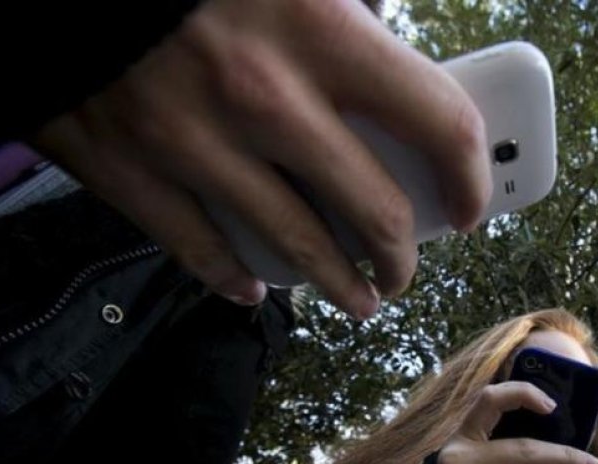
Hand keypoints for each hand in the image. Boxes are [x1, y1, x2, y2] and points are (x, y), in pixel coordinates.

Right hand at [32, 0, 491, 316]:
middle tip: (407, 264)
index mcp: (322, 29)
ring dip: (343, 286)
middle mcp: (267, 96)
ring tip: (362, 299)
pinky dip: (235, 278)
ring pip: (297, 247)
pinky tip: (256, 288)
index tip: (471, 204)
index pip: (440, 124)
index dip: (471, 178)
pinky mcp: (127, 168)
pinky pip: (199, 249)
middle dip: (405, 254)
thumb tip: (390, 41)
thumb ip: (348, 4)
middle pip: (375, 211)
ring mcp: (194, 140)